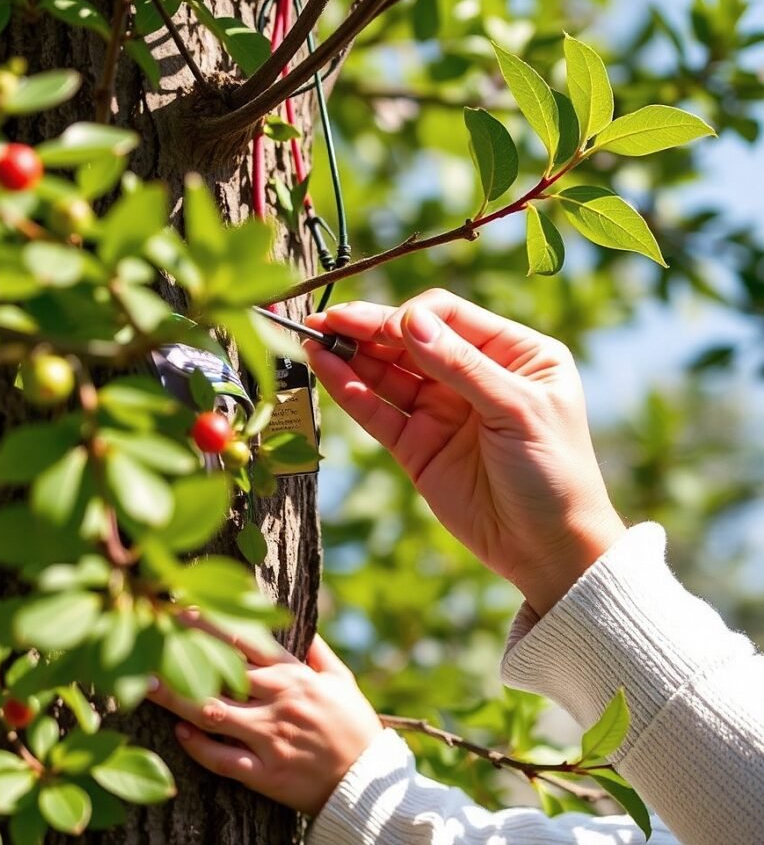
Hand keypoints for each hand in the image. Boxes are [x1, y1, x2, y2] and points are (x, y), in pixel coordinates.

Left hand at [147, 630, 382, 815]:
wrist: (368, 784)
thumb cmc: (354, 726)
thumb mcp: (342, 680)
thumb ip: (316, 651)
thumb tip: (300, 624)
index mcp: (296, 676)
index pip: (247, 641)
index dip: (212, 624)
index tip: (182, 610)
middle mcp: (280, 701)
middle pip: (222, 673)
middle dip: (184, 655)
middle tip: (149, 640)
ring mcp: (271, 738)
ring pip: (214, 714)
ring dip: (177, 698)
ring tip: (146, 685)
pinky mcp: (267, 775)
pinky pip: (224, 760)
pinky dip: (199, 746)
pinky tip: (178, 733)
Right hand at [305, 289, 625, 614]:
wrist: (549, 550)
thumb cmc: (554, 473)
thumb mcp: (517, 410)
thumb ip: (462, 365)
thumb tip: (409, 319)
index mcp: (513, 352)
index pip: (448, 316)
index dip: (410, 316)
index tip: (383, 327)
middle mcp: (473, 374)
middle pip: (410, 339)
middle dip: (367, 328)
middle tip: (324, 319)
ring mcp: (441, 410)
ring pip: (388, 373)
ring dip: (351, 355)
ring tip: (312, 339)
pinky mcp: (417, 445)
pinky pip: (378, 411)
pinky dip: (351, 392)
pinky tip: (325, 370)